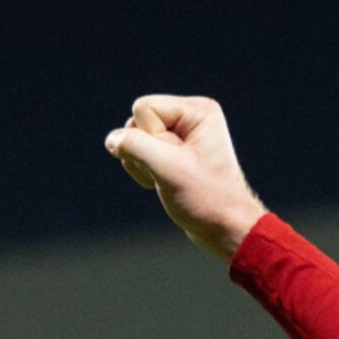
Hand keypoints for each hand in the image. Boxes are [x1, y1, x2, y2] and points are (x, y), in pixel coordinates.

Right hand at [104, 95, 267, 262]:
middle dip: (145, 152)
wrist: (226, 229)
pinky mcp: (172, 152)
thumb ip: (134, 146)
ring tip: (170, 180)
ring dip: (142, 164)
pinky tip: (164, 183)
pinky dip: (144, 171)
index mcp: (198, 111)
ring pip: (133, 138)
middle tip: (174, 173)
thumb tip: (112, 140)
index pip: (143, 108)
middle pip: (136, 122)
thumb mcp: (167, 169)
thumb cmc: (207, 200)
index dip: (150, 137)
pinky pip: (138, 152)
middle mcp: (190, 117)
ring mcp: (180, 135)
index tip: (176, 161)